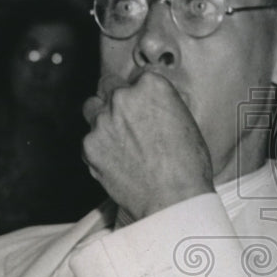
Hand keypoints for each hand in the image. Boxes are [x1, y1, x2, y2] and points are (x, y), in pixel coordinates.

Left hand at [82, 71, 213, 220]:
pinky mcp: (90, 146)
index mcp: (152, 86)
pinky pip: (88, 140)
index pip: (137, 78)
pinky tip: (116, 161)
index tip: (143, 107)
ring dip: (101, 118)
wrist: (173, 199)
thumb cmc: (188, 166)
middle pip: (109, 86)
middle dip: (116, 100)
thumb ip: (162, 105)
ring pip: (91, 109)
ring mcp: (102, 121)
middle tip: (127, 121)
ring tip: (118, 139)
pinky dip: (98, 148)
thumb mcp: (185, 122)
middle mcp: (123, 97)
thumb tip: (150, 107)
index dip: (140, 93)